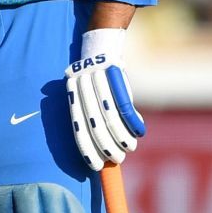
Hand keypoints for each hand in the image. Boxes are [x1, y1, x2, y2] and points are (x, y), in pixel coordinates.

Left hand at [65, 32, 145, 171]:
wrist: (100, 45)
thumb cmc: (95, 80)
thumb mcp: (86, 96)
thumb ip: (90, 117)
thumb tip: (102, 147)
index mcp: (72, 98)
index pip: (78, 129)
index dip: (87, 149)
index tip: (96, 167)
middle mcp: (82, 91)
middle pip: (95, 126)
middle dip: (107, 147)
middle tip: (117, 159)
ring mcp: (98, 83)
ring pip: (111, 118)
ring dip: (122, 138)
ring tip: (130, 148)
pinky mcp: (114, 76)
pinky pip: (125, 106)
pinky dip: (133, 122)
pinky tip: (139, 132)